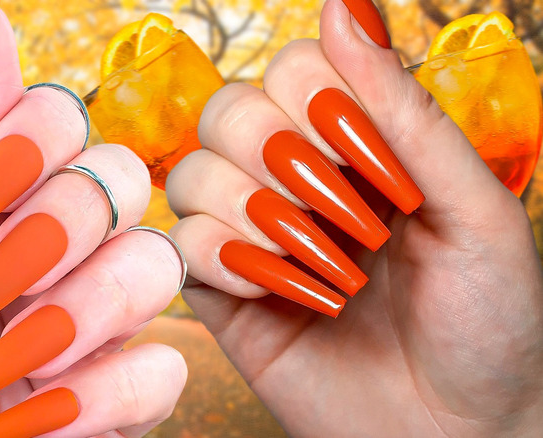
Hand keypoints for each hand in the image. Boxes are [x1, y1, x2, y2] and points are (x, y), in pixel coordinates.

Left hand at [0, 5, 184, 436]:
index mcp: (4, 196)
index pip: (62, 118)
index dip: (29, 145)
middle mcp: (65, 242)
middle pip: (121, 179)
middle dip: (53, 231)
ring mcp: (100, 314)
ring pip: (156, 264)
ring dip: (76, 312)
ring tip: (5, 359)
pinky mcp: (122, 389)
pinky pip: (162, 367)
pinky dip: (98, 395)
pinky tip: (36, 412)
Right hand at [167, 0, 542, 435]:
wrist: (462, 434)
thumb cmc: (487, 322)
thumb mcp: (471, 208)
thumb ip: (405, 112)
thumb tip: (343, 7)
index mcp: (355, 147)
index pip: (293, 69)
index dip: (318, 103)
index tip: (376, 166)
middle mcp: (292, 180)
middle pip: (227, 112)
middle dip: (282, 161)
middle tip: (351, 221)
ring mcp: (250, 235)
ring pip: (191, 174)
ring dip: (257, 216)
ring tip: (325, 267)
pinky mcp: (220, 293)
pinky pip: (179, 246)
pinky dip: (222, 260)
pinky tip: (277, 290)